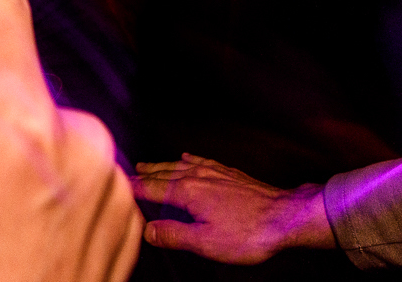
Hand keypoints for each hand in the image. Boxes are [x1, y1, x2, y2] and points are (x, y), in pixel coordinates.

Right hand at [0, 0, 142, 281]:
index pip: (6, 17)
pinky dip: (44, 184)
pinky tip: (11, 235)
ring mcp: (111, 185)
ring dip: (14, 150)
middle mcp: (83, 140)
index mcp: (21, 120)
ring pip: (48, 129)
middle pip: (19, 84)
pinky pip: (76, 171)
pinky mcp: (126, 221)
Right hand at [131, 154, 331, 264]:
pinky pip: (200, 161)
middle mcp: (199, 176)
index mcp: (188, 192)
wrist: (286, 216)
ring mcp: (215, 172)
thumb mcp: (206, 242)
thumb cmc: (248, 233)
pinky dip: (187, 160)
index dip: (132, 188)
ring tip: (147, 165)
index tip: (115, 186)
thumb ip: (174, 235)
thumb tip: (147, 230)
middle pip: (163, 172)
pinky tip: (186, 158)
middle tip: (125, 174)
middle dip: (143, 174)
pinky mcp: (230, 173)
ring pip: (179, 165)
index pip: (152, 188)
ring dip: (161, 166)